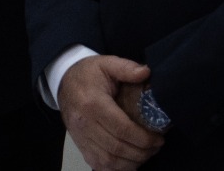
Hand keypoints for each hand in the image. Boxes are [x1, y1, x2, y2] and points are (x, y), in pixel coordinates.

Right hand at [57, 55, 163, 170]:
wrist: (64, 82)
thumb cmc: (89, 74)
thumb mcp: (106, 63)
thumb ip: (126, 67)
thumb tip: (146, 72)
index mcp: (92, 104)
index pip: (122, 129)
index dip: (144, 138)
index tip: (159, 138)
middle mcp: (84, 124)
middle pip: (118, 148)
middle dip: (142, 152)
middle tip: (156, 147)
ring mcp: (81, 138)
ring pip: (109, 161)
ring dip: (132, 162)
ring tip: (146, 154)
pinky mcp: (81, 147)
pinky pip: (100, 165)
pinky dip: (117, 168)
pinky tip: (130, 161)